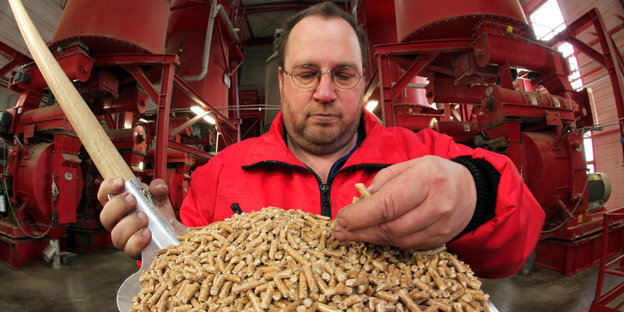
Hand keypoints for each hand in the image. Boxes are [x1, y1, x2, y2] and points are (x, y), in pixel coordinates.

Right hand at [98, 178, 174, 258]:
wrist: (171, 232)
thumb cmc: (157, 212)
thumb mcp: (159, 197)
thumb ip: (158, 188)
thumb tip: (157, 187)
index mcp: (119, 206)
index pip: (104, 195)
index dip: (107, 187)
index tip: (120, 182)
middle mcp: (117, 223)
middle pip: (105, 217)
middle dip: (118, 206)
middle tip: (133, 200)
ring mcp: (125, 239)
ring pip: (116, 235)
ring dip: (130, 223)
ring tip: (144, 217)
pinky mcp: (135, 251)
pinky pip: (130, 249)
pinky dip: (137, 241)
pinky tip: (147, 233)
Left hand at [333, 155, 476, 249]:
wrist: (470, 190)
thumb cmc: (433, 174)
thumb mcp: (408, 166)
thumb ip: (383, 182)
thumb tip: (358, 203)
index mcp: (426, 178)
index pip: (388, 204)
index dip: (360, 215)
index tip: (341, 219)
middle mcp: (437, 204)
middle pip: (390, 226)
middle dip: (360, 230)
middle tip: (339, 231)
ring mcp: (441, 226)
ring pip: (397, 240)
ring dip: (370, 238)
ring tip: (351, 234)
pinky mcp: (440, 240)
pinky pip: (407, 246)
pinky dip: (386, 241)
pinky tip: (373, 235)